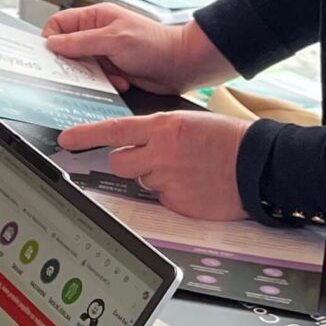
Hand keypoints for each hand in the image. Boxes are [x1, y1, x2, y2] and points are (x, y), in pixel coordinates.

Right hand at [42, 6, 231, 95]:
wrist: (183, 65)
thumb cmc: (154, 45)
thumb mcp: (113, 40)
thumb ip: (81, 42)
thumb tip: (52, 44)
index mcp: (95, 17)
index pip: (58, 24)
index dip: (52, 39)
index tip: (53, 56)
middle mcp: (97, 34)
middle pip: (67, 49)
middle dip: (73, 63)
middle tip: (80, 71)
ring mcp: (105, 53)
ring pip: (81, 68)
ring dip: (93, 76)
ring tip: (110, 76)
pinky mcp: (113, 70)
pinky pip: (97, 80)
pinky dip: (107, 83)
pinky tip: (122, 81)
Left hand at [57, 112, 253, 220]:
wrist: (258, 165)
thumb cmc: (228, 140)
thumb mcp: (190, 122)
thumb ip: (160, 132)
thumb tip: (140, 142)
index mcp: (163, 127)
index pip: (114, 131)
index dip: (86, 135)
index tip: (67, 139)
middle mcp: (160, 153)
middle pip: (120, 162)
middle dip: (129, 163)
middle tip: (153, 160)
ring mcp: (167, 180)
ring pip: (142, 181)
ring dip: (155, 178)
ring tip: (185, 171)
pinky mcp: (177, 203)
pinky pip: (162, 200)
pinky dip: (173, 195)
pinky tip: (193, 186)